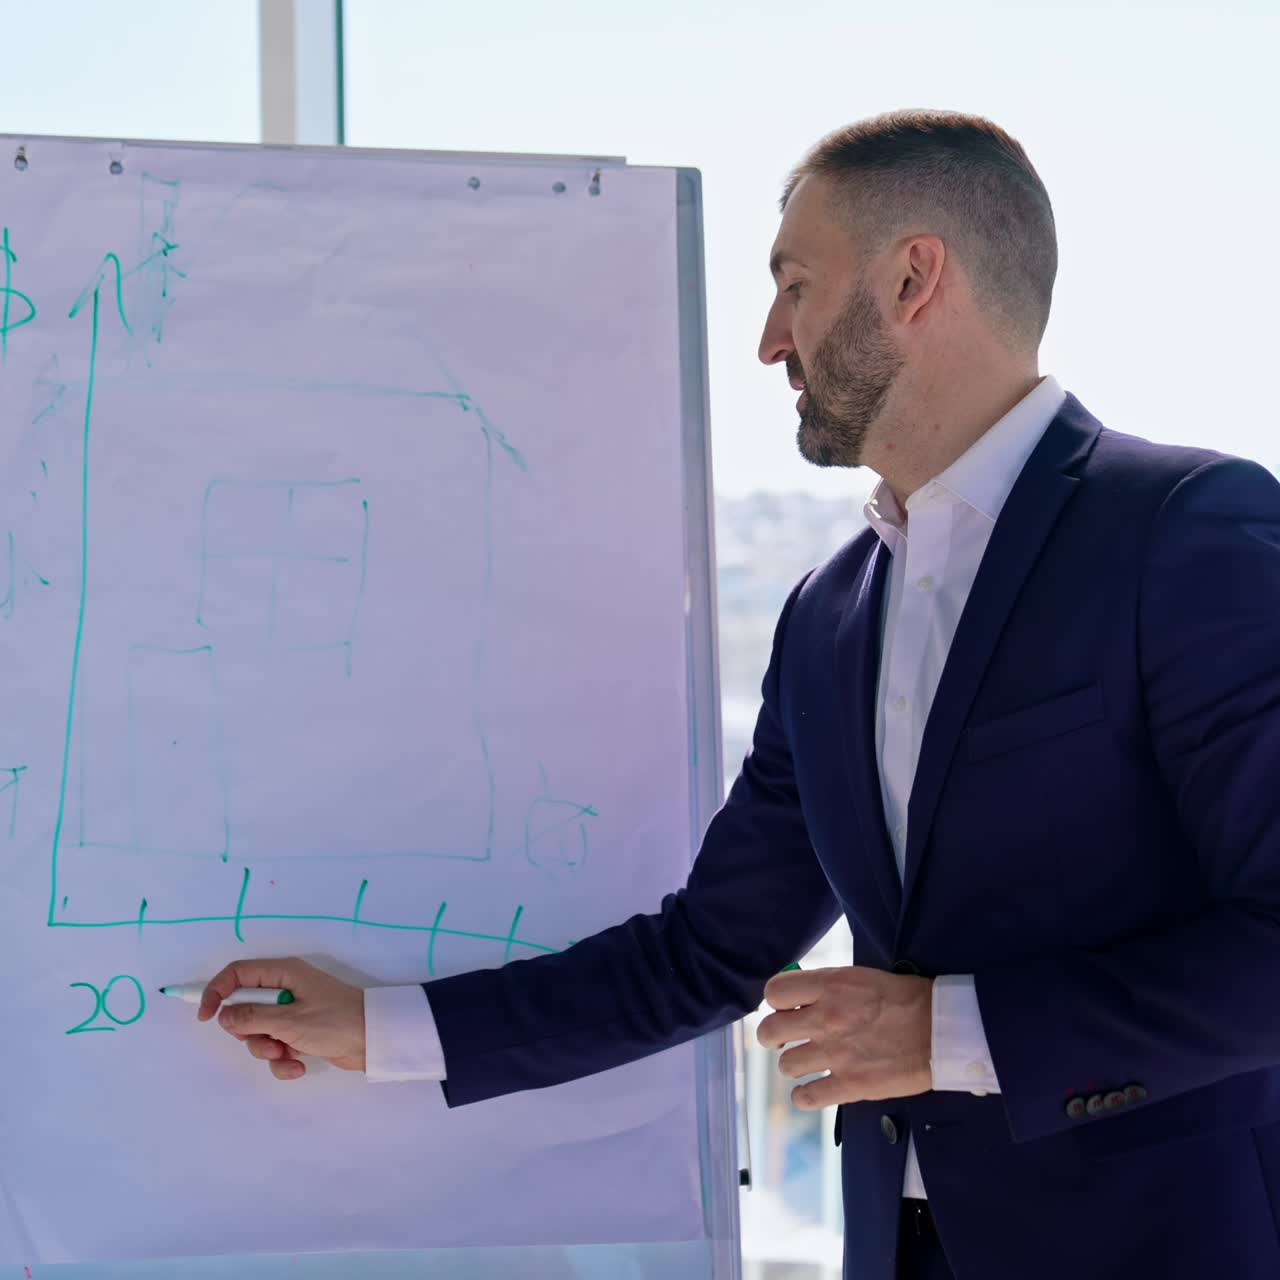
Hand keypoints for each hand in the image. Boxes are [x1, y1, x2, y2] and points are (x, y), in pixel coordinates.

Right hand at [198, 956, 365, 1080]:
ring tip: (287, 1055)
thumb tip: (224, 1015)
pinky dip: (283, 1060)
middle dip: (249, 1032)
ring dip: (267, 1049)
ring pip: (258, 1032)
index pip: (237, 974)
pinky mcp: (300, 1033)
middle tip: (267, 1042)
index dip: (217, 992)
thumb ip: (253, 1017)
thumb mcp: (290, 1020)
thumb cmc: (335, 1021)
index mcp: (283, 973)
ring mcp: (292, 1012)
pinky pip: (276, 1047)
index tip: (205, 1018)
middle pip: (244, 1008)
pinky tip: (299, 1067)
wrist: (374, 1040)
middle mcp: (285, 989)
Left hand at [756, 964, 932, 1108]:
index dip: (777, 1002)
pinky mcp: (851, 1085)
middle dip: (775, 1036)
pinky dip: (806, 1096)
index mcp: (830, 986)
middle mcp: (827, 1018)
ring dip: (795, 1064)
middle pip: (770, 1031)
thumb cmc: (907, 999)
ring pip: (786, 1065)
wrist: (943, 1030)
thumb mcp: (861, 978)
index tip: (787, 1009)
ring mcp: (837, 1054)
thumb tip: (798, 999)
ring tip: (811, 1062)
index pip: (775, 991)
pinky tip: (816, 1089)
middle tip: (789, 1039)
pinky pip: (806, 1097)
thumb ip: (827, 987)